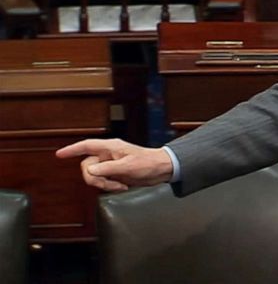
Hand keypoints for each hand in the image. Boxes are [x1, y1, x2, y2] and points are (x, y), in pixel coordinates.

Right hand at [55, 138, 173, 191]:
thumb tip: (90, 171)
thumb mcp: (128, 167)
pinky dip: (109, 186)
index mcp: (111, 147)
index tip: (59, 154)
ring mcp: (111, 164)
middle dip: (95, 179)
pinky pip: (102, 182)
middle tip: (110, 184)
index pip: (87, 146)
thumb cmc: (148, 163)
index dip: (72, 149)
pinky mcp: (114, 174)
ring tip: (120, 186)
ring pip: (94, 176)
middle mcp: (108, 155)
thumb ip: (108, 169)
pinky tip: (122, 187)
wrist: (161, 170)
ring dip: (104, 184)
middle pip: (87, 166)